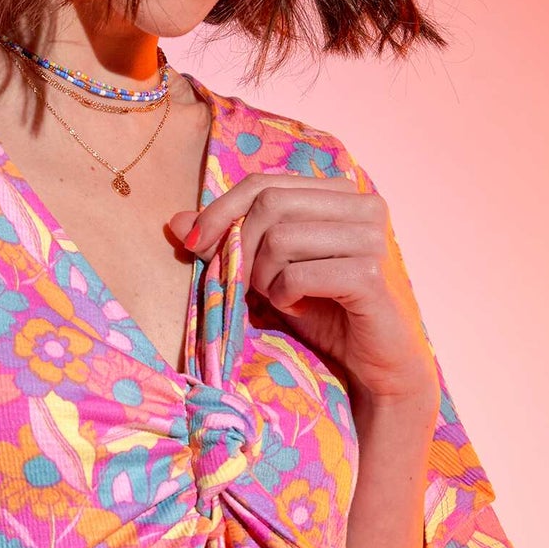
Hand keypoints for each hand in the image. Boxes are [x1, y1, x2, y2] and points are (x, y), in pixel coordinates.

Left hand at [169, 175, 436, 403]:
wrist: (374, 364)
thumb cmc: (324, 312)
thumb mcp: (268, 272)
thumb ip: (227, 243)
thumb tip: (174, 222)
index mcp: (341, 192)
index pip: (265, 183)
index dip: (220, 211)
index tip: (194, 244)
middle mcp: (363, 205)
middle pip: (270, 204)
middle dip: (241, 246)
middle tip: (245, 283)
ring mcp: (372, 237)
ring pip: (281, 237)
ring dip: (263, 276)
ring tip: (276, 296)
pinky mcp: (371, 274)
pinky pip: (298, 275)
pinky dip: (284, 295)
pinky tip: (296, 307)